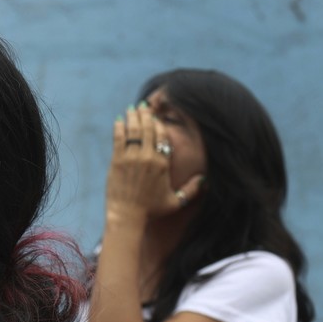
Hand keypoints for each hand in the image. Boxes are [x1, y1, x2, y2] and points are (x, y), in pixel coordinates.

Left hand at [105, 103, 202, 222]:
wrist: (127, 215)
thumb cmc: (151, 210)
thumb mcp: (175, 202)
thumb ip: (191, 190)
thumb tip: (205, 180)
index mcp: (163, 163)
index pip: (163, 136)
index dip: (159, 124)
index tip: (155, 117)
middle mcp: (148, 157)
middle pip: (148, 129)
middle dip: (145, 115)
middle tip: (142, 106)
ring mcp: (132, 158)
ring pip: (134, 131)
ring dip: (133, 117)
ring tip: (132, 109)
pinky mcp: (117, 161)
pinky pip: (118, 139)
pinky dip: (119, 127)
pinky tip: (119, 120)